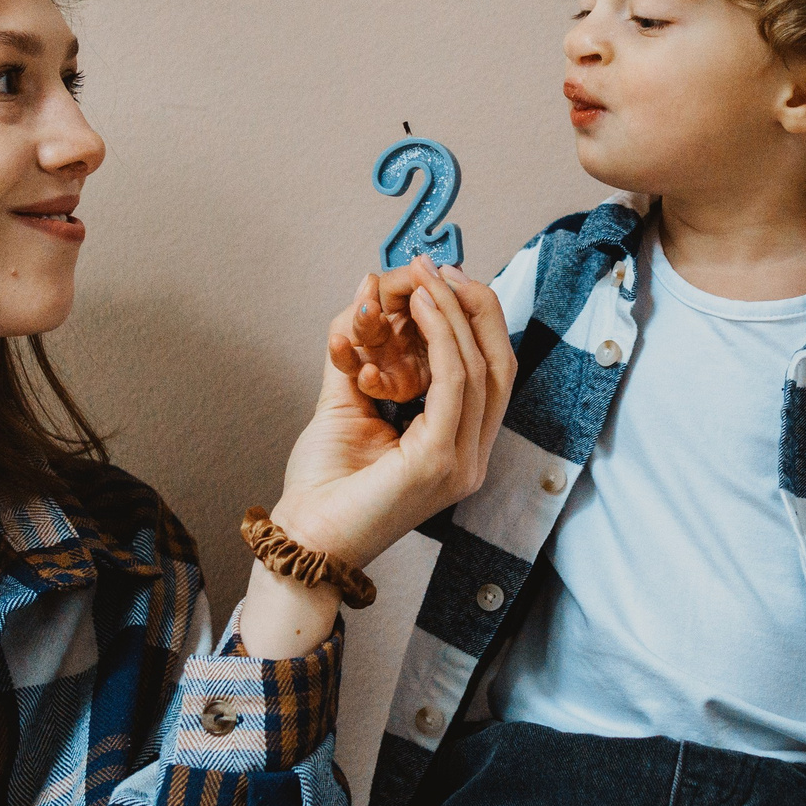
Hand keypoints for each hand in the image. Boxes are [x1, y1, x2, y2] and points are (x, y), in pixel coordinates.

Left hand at [241, 260, 513, 658]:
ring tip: (424, 279)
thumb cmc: (325, 485)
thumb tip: (369, 288)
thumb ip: (362, 348)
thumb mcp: (347, 400)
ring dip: (454, 313)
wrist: (305, 538)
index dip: (474, 318)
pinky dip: (443, 338)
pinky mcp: (441, 461)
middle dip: (474, 306)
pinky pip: (456, 384)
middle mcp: (472, 457)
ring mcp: (462, 462)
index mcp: (460, 447)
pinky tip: (419, 308)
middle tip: (438, 267)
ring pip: (481, 368)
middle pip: (500, 364)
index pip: (491, 372)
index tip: (440, 276)